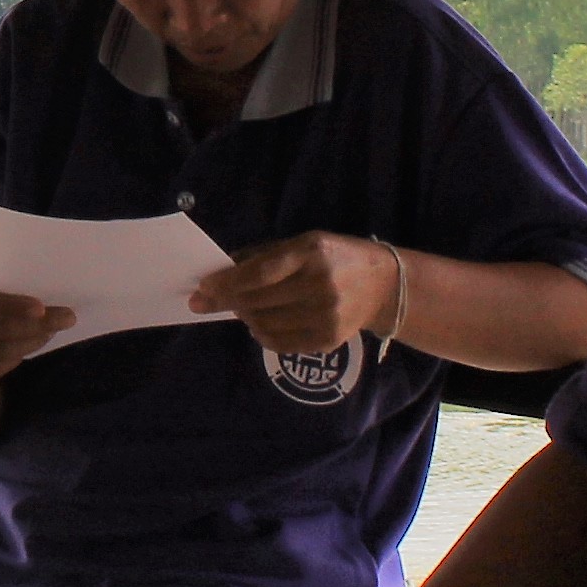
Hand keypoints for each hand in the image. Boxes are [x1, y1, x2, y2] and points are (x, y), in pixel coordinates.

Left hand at [192, 231, 391, 357]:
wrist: (384, 286)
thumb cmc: (336, 257)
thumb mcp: (306, 243)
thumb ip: (266, 255)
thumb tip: (223, 270)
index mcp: (311, 254)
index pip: (259, 274)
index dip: (227, 283)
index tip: (203, 288)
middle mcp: (319, 285)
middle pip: (258, 300)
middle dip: (225, 302)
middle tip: (204, 302)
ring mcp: (325, 316)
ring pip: (265, 323)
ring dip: (243, 316)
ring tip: (237, 309)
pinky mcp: (327, 340)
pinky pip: (281, 343)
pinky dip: (261, 334)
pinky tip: (256, 324)